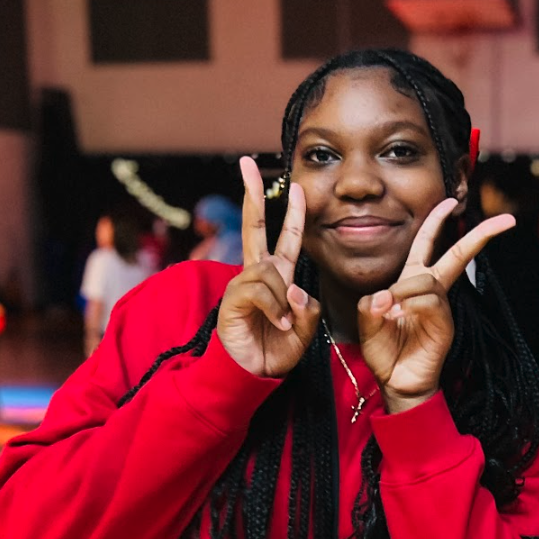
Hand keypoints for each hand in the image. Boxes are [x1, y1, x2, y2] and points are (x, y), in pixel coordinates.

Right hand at [216, 157, 319, 377]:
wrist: (253, 375)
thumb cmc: (276, 350)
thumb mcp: (304, 329)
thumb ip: (306, 308)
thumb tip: (295, 291)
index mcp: (277, 277)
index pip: (285, 239)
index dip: (293, 214)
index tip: (295, 186)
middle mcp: (257, 275)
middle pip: (254, 227)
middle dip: (252, 194)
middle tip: (246, 163)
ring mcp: (242, 285)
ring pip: (269, 270)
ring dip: (282, 298)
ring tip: (283, 323)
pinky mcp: (232, 300)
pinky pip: (259, 290)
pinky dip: (273, 307)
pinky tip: (277, 323)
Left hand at [357, 199, 513, 410]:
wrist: (397, 382)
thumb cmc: (385, 351)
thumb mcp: (367, 323)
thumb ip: (371, 305)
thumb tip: (386, 295)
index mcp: (412, 282)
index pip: (427, 245)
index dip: (437, 222)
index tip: (451, 201)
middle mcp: (430, 290)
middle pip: (457, 255)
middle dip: (481, 236)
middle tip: (507, 221)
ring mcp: (440, 307)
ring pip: (428, 280)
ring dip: (406, 290)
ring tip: (390, 312)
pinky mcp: (444, 325)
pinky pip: (430, 302)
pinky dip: (412, 304)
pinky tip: (399, 316)